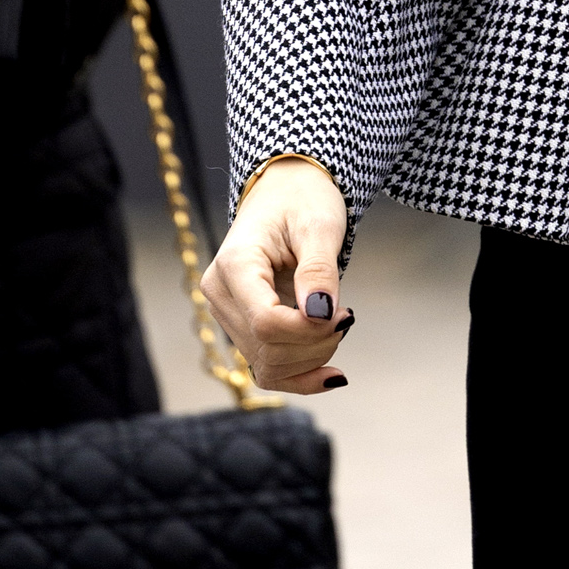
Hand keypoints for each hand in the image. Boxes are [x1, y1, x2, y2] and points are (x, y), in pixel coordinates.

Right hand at [200, 158, 353, 393]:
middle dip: (317, 344)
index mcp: (234, 264)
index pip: (265, 322)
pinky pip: (266, 368)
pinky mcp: (242, 327)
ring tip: (339, 324)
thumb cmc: (304, 200)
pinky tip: (332, 375)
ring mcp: (227, 314)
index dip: (309, 330)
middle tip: (348, 316)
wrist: (287, 192)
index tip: (345, 313)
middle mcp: (220, 294)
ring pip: (266, 365)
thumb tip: (321, 315)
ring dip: (312, 359)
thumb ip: (319, 270)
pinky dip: (300, 376)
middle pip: (266, 349)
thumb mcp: (320, 226)